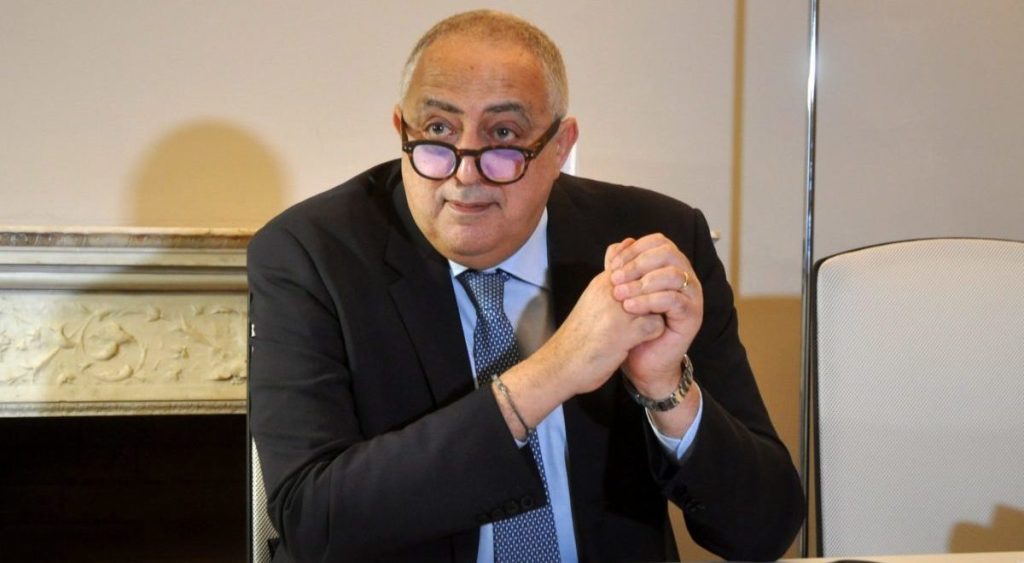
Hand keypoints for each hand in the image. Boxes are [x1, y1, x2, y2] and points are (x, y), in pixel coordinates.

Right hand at [537, 270, 665, 395]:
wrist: (560, 363)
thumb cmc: (579, 334)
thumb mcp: (593, 297)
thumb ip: (612, 276)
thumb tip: (625, 245)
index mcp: (603, 281)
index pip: (637, 261)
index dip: (650, 276)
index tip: (648, 292)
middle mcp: (611, 291)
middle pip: (652, 279)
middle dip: (659, 293)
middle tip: (653, 310)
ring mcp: (618, 311)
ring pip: (658, 301)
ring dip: (656, 314)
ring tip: (645, 325)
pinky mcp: (625, 333)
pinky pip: (657, 325)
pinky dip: (654, 334)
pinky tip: (641, 340)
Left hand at [606, 234, 702, 397]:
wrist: (642, 361)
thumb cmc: (633, 325)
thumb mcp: (623, 293)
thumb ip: (621, 269)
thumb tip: (614, 247)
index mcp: (671, 266)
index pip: (658, 242)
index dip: (634, 249)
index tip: (612, 265)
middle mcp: (685, 277)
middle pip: (668, 253)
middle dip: (637, 264)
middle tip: (615, 279)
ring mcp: (691, 296)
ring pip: (672, 275)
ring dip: (642, 283)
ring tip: (620, 296)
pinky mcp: (692, 316)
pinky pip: (674, 300)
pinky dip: (649, 301)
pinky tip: (630, 308)